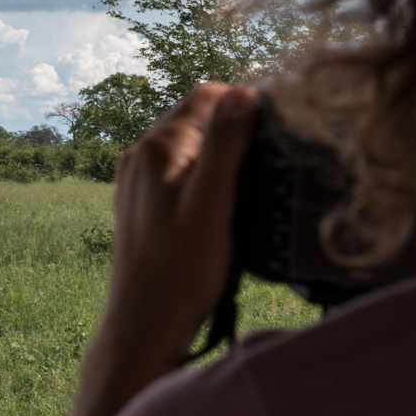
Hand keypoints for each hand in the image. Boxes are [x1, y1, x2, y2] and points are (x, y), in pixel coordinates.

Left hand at [21, 82, 256, 415]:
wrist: (145, 324)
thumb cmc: (181, 270)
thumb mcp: (213, 204)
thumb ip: (225, 145)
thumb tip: (242, 92)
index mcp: (156, 148)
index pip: (206, 96)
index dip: (244, 102)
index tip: (279, 124)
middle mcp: (139, 157)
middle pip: (196, 117)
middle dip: (234, 126)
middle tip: (273, 153)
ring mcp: (136, 181)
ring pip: (189, 146)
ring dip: (220, 153)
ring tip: (253, 179)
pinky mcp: (141, 205)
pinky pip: (179, 172)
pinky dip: (204, 175)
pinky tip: (225, 202)